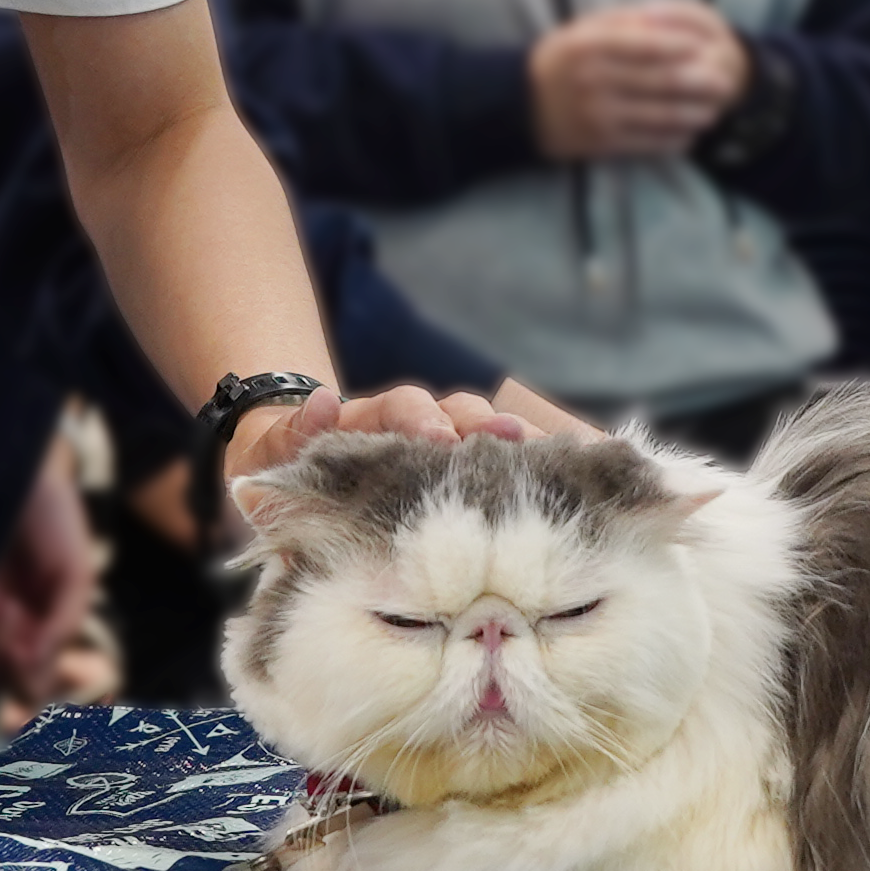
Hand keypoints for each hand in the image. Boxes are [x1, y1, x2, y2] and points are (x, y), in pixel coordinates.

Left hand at [0, 439, 99, 705]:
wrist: (13, 467)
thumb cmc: (49, 517)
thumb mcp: (75, 573)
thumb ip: (65, 625)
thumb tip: (33, 670)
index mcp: (33, 631)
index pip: (26, 687)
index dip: (29, 681)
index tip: (31, 648)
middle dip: (5, 665)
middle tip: (17, 619)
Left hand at [226, 381, 533, 484]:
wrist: (295, 461)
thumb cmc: (290, 467)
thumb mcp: (276, 456)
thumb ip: (296, 435)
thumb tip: (323, 402)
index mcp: (370, 421)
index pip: (402, 407)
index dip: (422, 419)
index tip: (440, 437)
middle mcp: (418, 425)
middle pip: (460, 411)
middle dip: (487, 426)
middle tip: (513, 442)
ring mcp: (447, 444)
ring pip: (491, 434)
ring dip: (525, 444)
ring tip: (563, 461)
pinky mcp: (467, 468)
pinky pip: (514, 460)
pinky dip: (552, 459)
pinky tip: (593, 465)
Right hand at [529, 1, 750, 161]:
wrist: (518, 104)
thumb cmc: (559, 60)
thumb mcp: (581, 30)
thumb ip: (622, 22)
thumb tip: (667, 20)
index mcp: (591, 46)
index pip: (648, 44)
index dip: (682, 47)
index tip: (705, 47)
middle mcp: (595, 80)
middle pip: (662, 81)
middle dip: (700, 83)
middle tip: (725, 83)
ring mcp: (598, 114)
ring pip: (661, 115)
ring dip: (694, 114)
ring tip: (713, 111)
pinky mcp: (600, 143)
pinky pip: (648, 143)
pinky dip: (674, 139)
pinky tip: (689, 134)